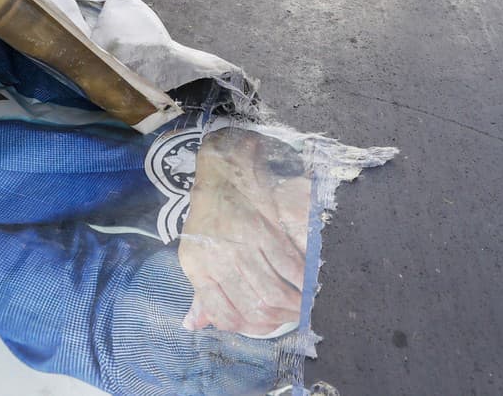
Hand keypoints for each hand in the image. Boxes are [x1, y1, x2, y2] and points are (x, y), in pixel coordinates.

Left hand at [177, 128, 310, 336]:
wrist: (221, 174)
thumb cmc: (208, 218)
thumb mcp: (194, 253)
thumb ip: (199, 293)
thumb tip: (193, 325)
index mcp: (197, 268)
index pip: (224, 315)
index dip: (248, 328)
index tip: (264, 326)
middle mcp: (218, 260)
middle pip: (255, 308)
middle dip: (279, 320)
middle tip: (292, 319)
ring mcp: (242, 245)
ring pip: (275, 292)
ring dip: (294, 306)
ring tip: (303, 307)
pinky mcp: (265, 230)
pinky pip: (289, 267)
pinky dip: (303, 283)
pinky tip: (309, 286)